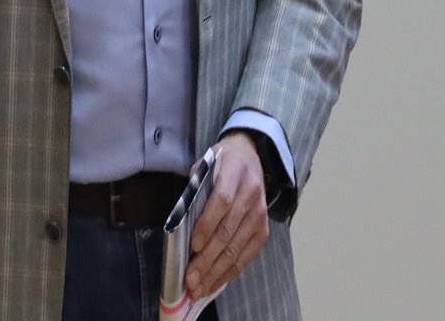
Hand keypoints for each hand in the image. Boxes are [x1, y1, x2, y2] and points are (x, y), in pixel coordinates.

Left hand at [184, 132, 269, 300]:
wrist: (249, 156)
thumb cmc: (220, 164)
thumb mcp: (204, 166)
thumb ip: (195, 190)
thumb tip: (181, 225)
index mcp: (234, 172)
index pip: (222, 200)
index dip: (207, 224)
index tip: (193, 245)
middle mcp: (251, 193)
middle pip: (228, 231)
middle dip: (208, 259)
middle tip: (190, 279)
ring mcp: (260, 214)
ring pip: (237, 249)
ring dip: (216, 272)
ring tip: (198, 288)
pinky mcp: (264, 230)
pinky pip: (246, 256)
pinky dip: (229, 272)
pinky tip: (214, 282)